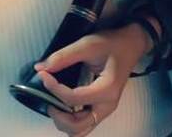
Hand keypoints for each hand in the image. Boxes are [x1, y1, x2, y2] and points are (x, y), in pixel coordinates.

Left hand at [33, 24, 151, 135]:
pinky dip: (70, 119)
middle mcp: (107, 106)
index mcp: (106, 90)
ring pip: (80, 130)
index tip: (42, 75)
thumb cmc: (112, 43)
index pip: (73, 98)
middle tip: (47, 95)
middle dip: (58, 114)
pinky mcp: (101, 108)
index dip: (54, 88)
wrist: (130, 44)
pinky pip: (83, 123)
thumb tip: (41, 67)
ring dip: (63, 121)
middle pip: (77, 127)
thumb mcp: (88, 44)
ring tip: (54, 101)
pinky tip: (62, 103)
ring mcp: (104, 110)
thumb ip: (64, 56)